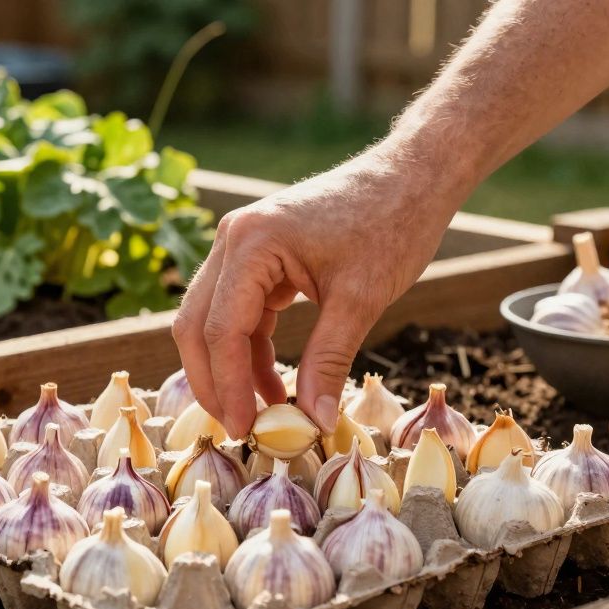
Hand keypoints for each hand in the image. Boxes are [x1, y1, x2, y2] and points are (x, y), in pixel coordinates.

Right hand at [173, 143, 460, 438]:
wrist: (411, 177)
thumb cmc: (392, 225)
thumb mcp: (360, 300)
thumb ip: (329, 362)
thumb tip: (312, 421)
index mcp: (252, 243)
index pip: (221, 329)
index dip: (228, 387)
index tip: (246, 431)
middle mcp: (234, 240)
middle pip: (197, 325)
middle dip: (213, 382)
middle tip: (239, 430)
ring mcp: (242, 246)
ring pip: (212, 321)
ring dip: (231, 370)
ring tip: (260, 415)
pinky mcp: (258, 257)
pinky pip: (239, 312)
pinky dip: (251, 351)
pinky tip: (275, 385)